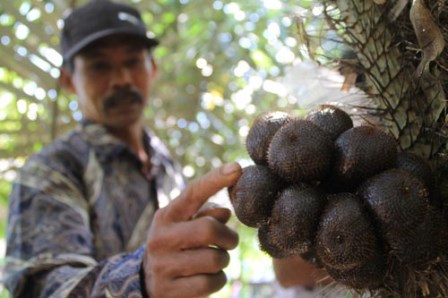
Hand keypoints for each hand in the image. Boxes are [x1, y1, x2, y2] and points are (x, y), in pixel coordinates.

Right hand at [143, 162, 241, 297]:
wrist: (147, 282)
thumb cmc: (176, 246)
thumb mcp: (184, 225)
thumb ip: (205, 213)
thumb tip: (225, 213)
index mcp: (167, 216)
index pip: (193, 193)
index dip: (216, 179)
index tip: (237, 167)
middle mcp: (161, 238)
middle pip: (210, 229)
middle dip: (229, 237)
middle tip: (229, 242)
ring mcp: (163, 266)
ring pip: (215, 259)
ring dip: (224, 261)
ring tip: (214, 260)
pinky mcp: (169, 291)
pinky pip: (211, 283)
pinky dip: (218, 280)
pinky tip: (207, 277)